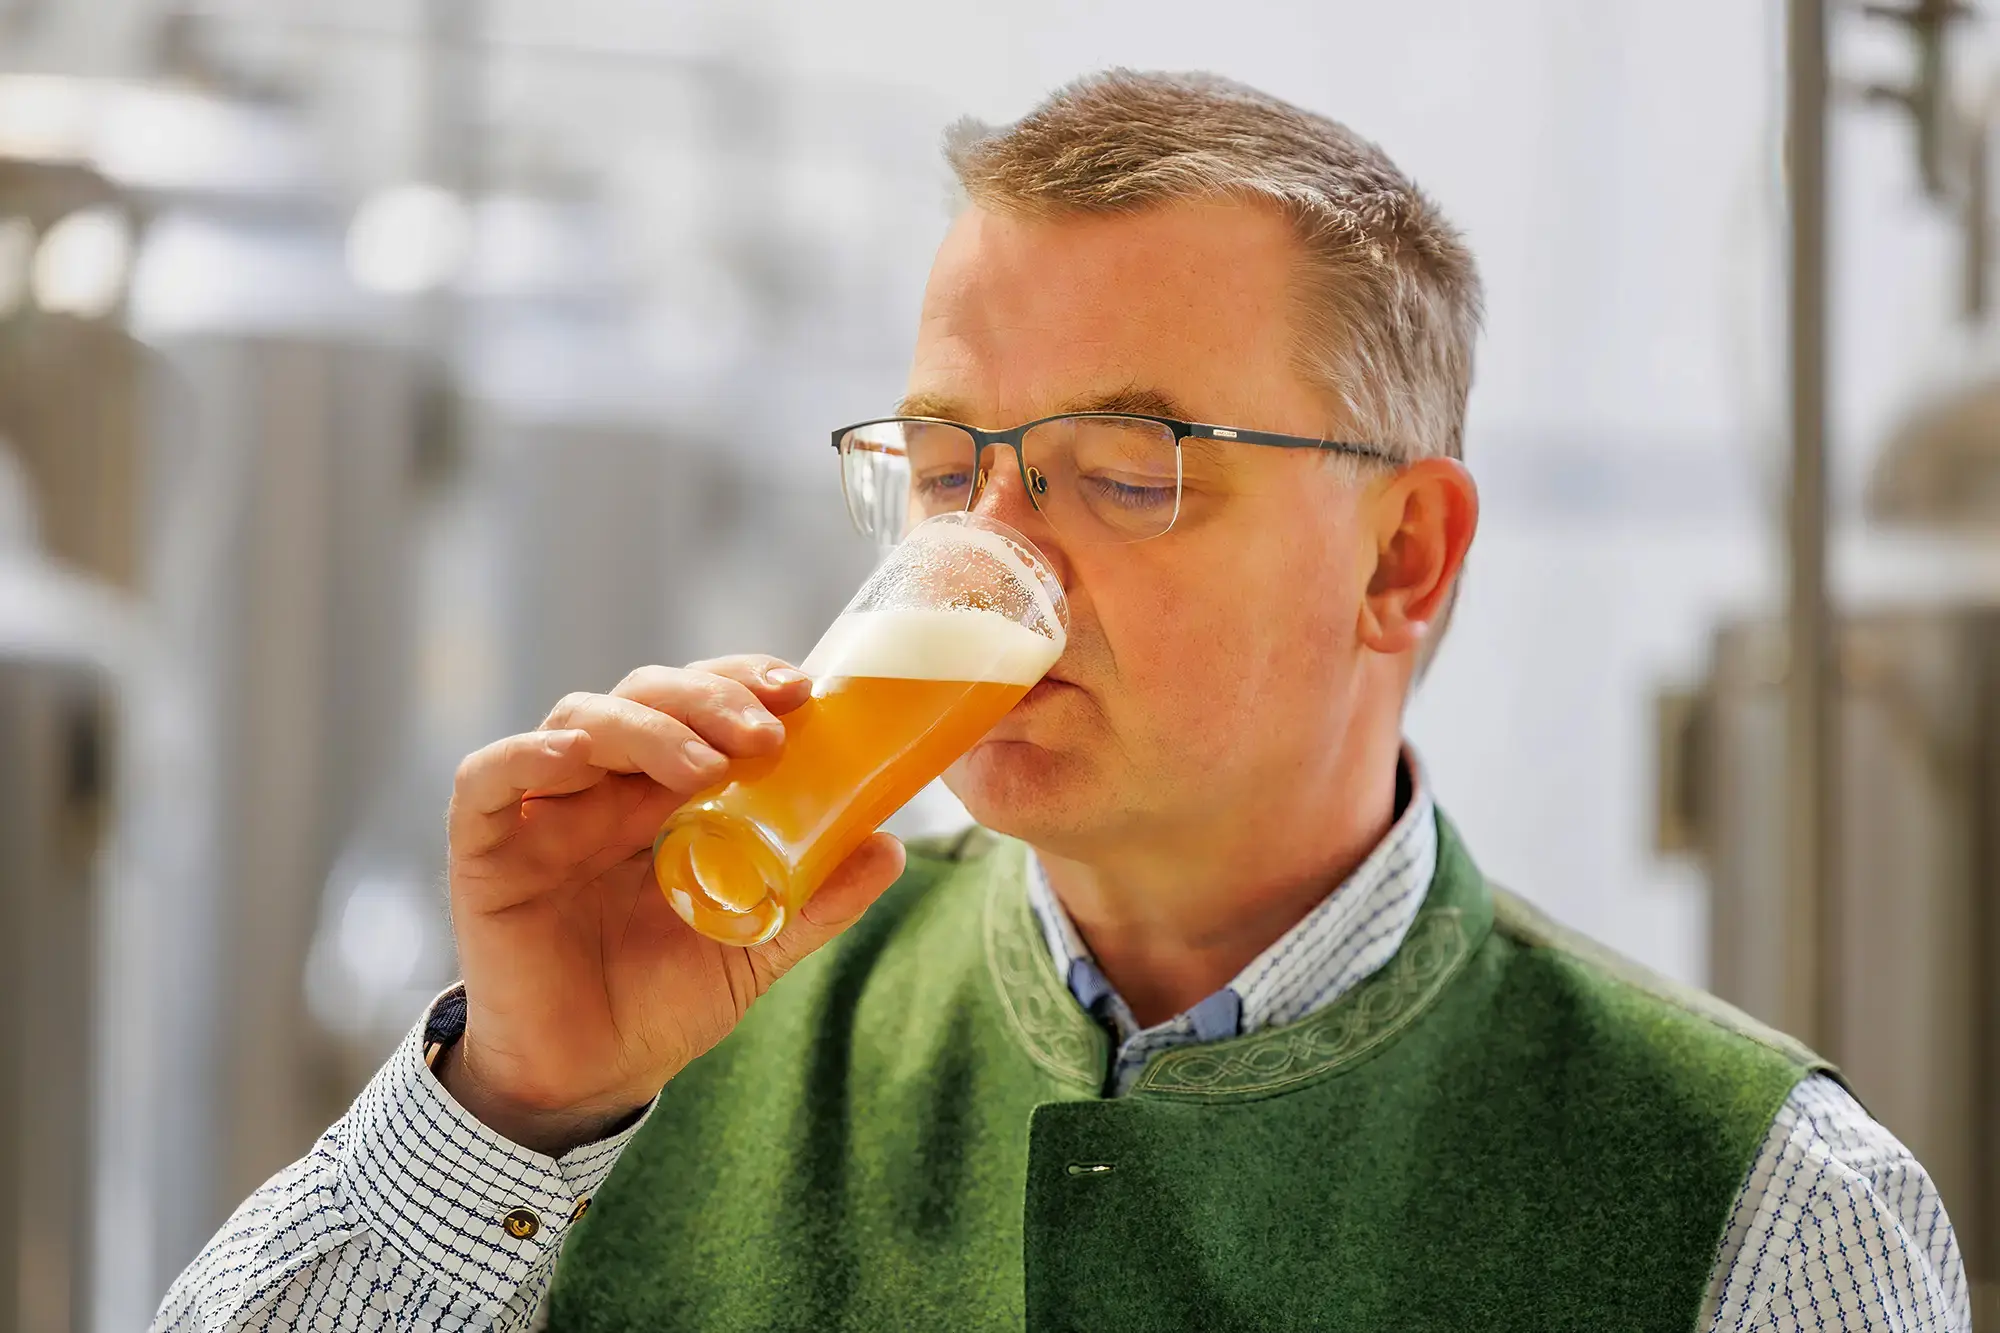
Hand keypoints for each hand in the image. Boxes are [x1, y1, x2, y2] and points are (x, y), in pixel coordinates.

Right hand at [439, 656, 905, 1155]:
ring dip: (646, 726)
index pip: (700, 701)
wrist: (588, 1081)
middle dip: (708, 697)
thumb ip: (818, 898)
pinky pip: (485, 779)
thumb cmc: (663, 1002)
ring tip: (704, 766)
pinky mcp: (484, 850)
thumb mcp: (756, 946)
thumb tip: (893, 846)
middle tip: (764, 734)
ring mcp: (544, 811)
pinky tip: (574, 760)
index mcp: (664, 792)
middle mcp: (604, 785)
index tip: (802, 692)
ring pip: (579, 719)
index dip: (743, 679)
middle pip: (646, 694)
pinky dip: (526, 755)